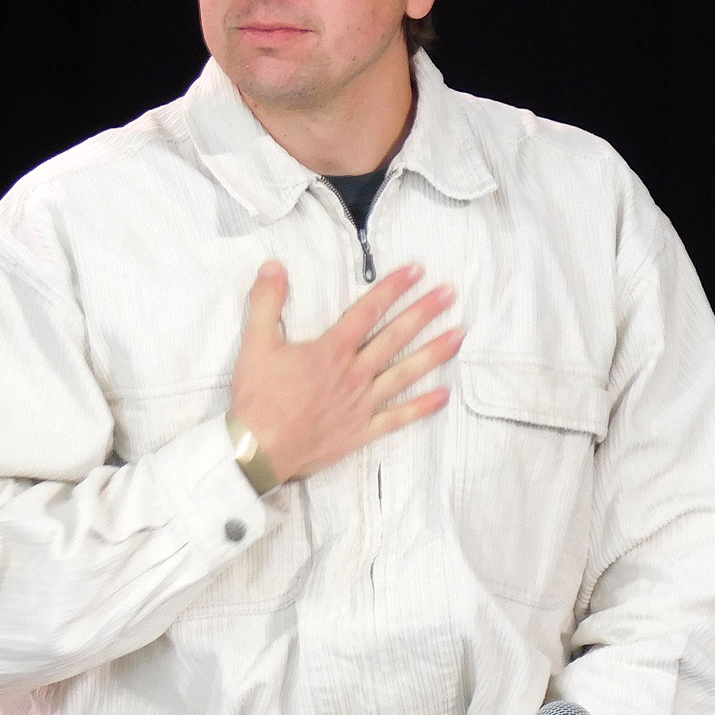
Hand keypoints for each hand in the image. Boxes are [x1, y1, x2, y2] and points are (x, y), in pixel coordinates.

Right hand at [229, 260, 461, 481]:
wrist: (260, 449)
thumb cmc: (258, 397)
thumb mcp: (255, 343)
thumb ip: (266, 302)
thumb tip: (274, 266)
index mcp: (330, 351)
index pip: (367, 311)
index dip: (392, 288)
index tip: (416, 271)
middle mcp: (353, 374)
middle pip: (395, 338)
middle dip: (424, 313)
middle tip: (450, 295)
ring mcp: (361, 403)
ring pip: (405, 374)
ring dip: (434, 353)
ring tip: (459, 336)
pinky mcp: (361, 430)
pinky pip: (398, 417)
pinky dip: (421, 407)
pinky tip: (443, 396)